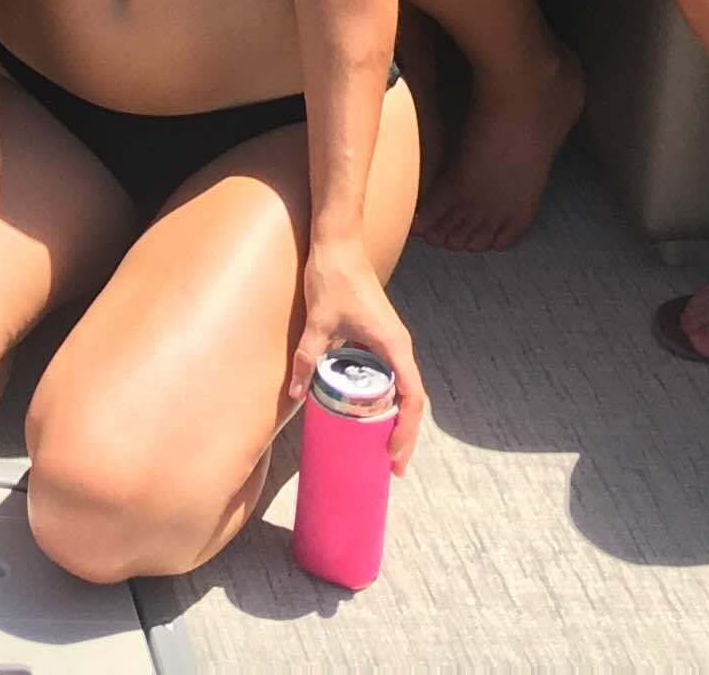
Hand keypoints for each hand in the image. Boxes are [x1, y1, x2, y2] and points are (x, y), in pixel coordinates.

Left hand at [289, 242, 426, 471]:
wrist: (338, 242)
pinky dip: (386, 398)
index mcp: (394, 346)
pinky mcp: (380, 335)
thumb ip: (308, 358)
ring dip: (397, 418)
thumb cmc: (334, 278)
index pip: (413, 399)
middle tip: (390, 466)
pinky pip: (390, 375)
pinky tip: (368, 412)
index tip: (393, 456)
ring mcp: (391, 341)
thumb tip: (296, 394)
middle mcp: (399, 346)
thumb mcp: (317, 323)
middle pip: (412, 399)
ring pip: (403, 388)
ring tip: (382, 448)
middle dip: (404, 434)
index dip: (407, 431)